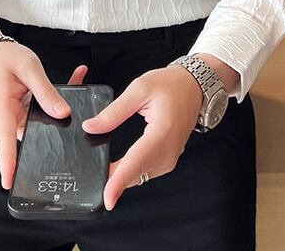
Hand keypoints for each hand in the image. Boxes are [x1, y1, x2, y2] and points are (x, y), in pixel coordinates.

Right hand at [0, 39, 87, 189]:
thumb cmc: (4, 58)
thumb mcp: (28, 68)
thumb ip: (46, 91)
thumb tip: (63, 114)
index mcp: (4, 109)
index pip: (5, 141)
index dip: (9, 163)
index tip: (11, 182)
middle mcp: (10, 118)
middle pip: (31, 140)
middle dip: (55, 141)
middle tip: (80, 136)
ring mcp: (19, 117)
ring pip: (43, 125)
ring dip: (62, 112)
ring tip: (83, 92)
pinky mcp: (27, 112)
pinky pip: (45, 112)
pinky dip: (60, 98)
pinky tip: (78, 78)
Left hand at [81, 65, 202, 210]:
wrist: (193, 87)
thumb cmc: (170, 85)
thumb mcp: (138, 89)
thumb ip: (114, 111)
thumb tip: (91, 127)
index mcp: (162, 132)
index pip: (136, 162)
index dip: (119, 182)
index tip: (107, 199)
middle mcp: (168, 151)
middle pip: (136, 173)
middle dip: (112, 179)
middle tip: (91, 176)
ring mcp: (170, 158)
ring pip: (139, 175)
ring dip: (120, 175)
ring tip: (101, 169)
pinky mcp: (167, 159)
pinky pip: (145, 171)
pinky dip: (130, 170)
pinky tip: (117, 167)